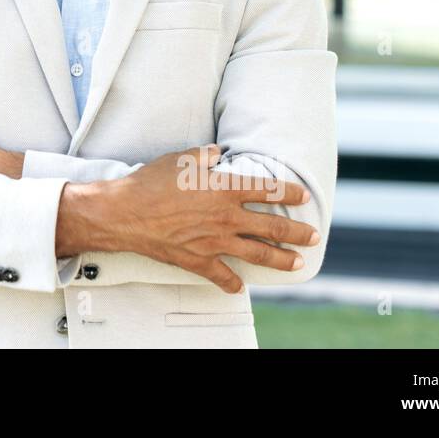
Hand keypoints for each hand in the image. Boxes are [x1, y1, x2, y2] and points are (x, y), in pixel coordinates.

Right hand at [91, 144, 319, 293]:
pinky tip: (240, 286)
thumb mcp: (179, 159)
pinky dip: (233, 283)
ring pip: (258, 254)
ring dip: (281, 259)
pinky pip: (222, 275)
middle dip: (298, 233)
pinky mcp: (199, 260)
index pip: (268, 190)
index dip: (290, 193)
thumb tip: (216, 153)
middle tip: (313, 236)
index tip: (303, 197)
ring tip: (296, 263)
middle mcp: (226, 216)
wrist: (125, 213)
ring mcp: (215, 241)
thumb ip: (203, 157)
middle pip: (273, 227)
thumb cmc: (150, 182)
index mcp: (224, 189)